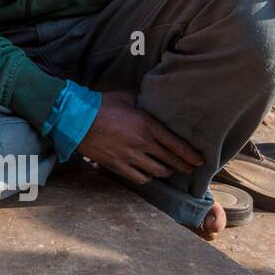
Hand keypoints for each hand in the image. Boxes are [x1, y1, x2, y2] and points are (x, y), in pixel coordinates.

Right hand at [77, 91, 203, 184]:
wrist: (75, 118)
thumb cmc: (99, 104)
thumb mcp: (125, 96)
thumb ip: (142, 99)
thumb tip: (151, 97)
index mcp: (147, 125)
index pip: (177, 145)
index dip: (191, 155)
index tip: (199, 161)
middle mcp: (142, 143)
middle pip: (171, 161)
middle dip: (183, 166)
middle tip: (189, 168)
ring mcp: (130, 156)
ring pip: (158, 171)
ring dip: (165, 171)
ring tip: (167, 170)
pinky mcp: (117, 165)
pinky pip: (140, 178)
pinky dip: (147, 177)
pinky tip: (147, 173)